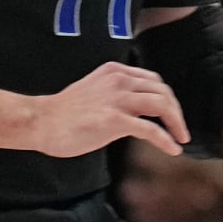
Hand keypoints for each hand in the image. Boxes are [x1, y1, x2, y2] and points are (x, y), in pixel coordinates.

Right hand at [27, 61, 187, 158]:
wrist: (42, 121)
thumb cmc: (65, 112)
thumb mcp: (95, 90)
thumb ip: (116, 93)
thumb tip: (135, 109)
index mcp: (115, 71)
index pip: (153, 81)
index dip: (167, 98)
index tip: (171, 114)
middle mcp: (119, 80)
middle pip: (162, 92)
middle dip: (176, 112)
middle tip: (180, 130)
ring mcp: (117, 99)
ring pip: (161, 105)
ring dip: (176, 123)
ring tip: (180, 139)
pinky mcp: (114, 120)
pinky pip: (150, 129)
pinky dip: (165, 140)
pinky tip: (172, 150)